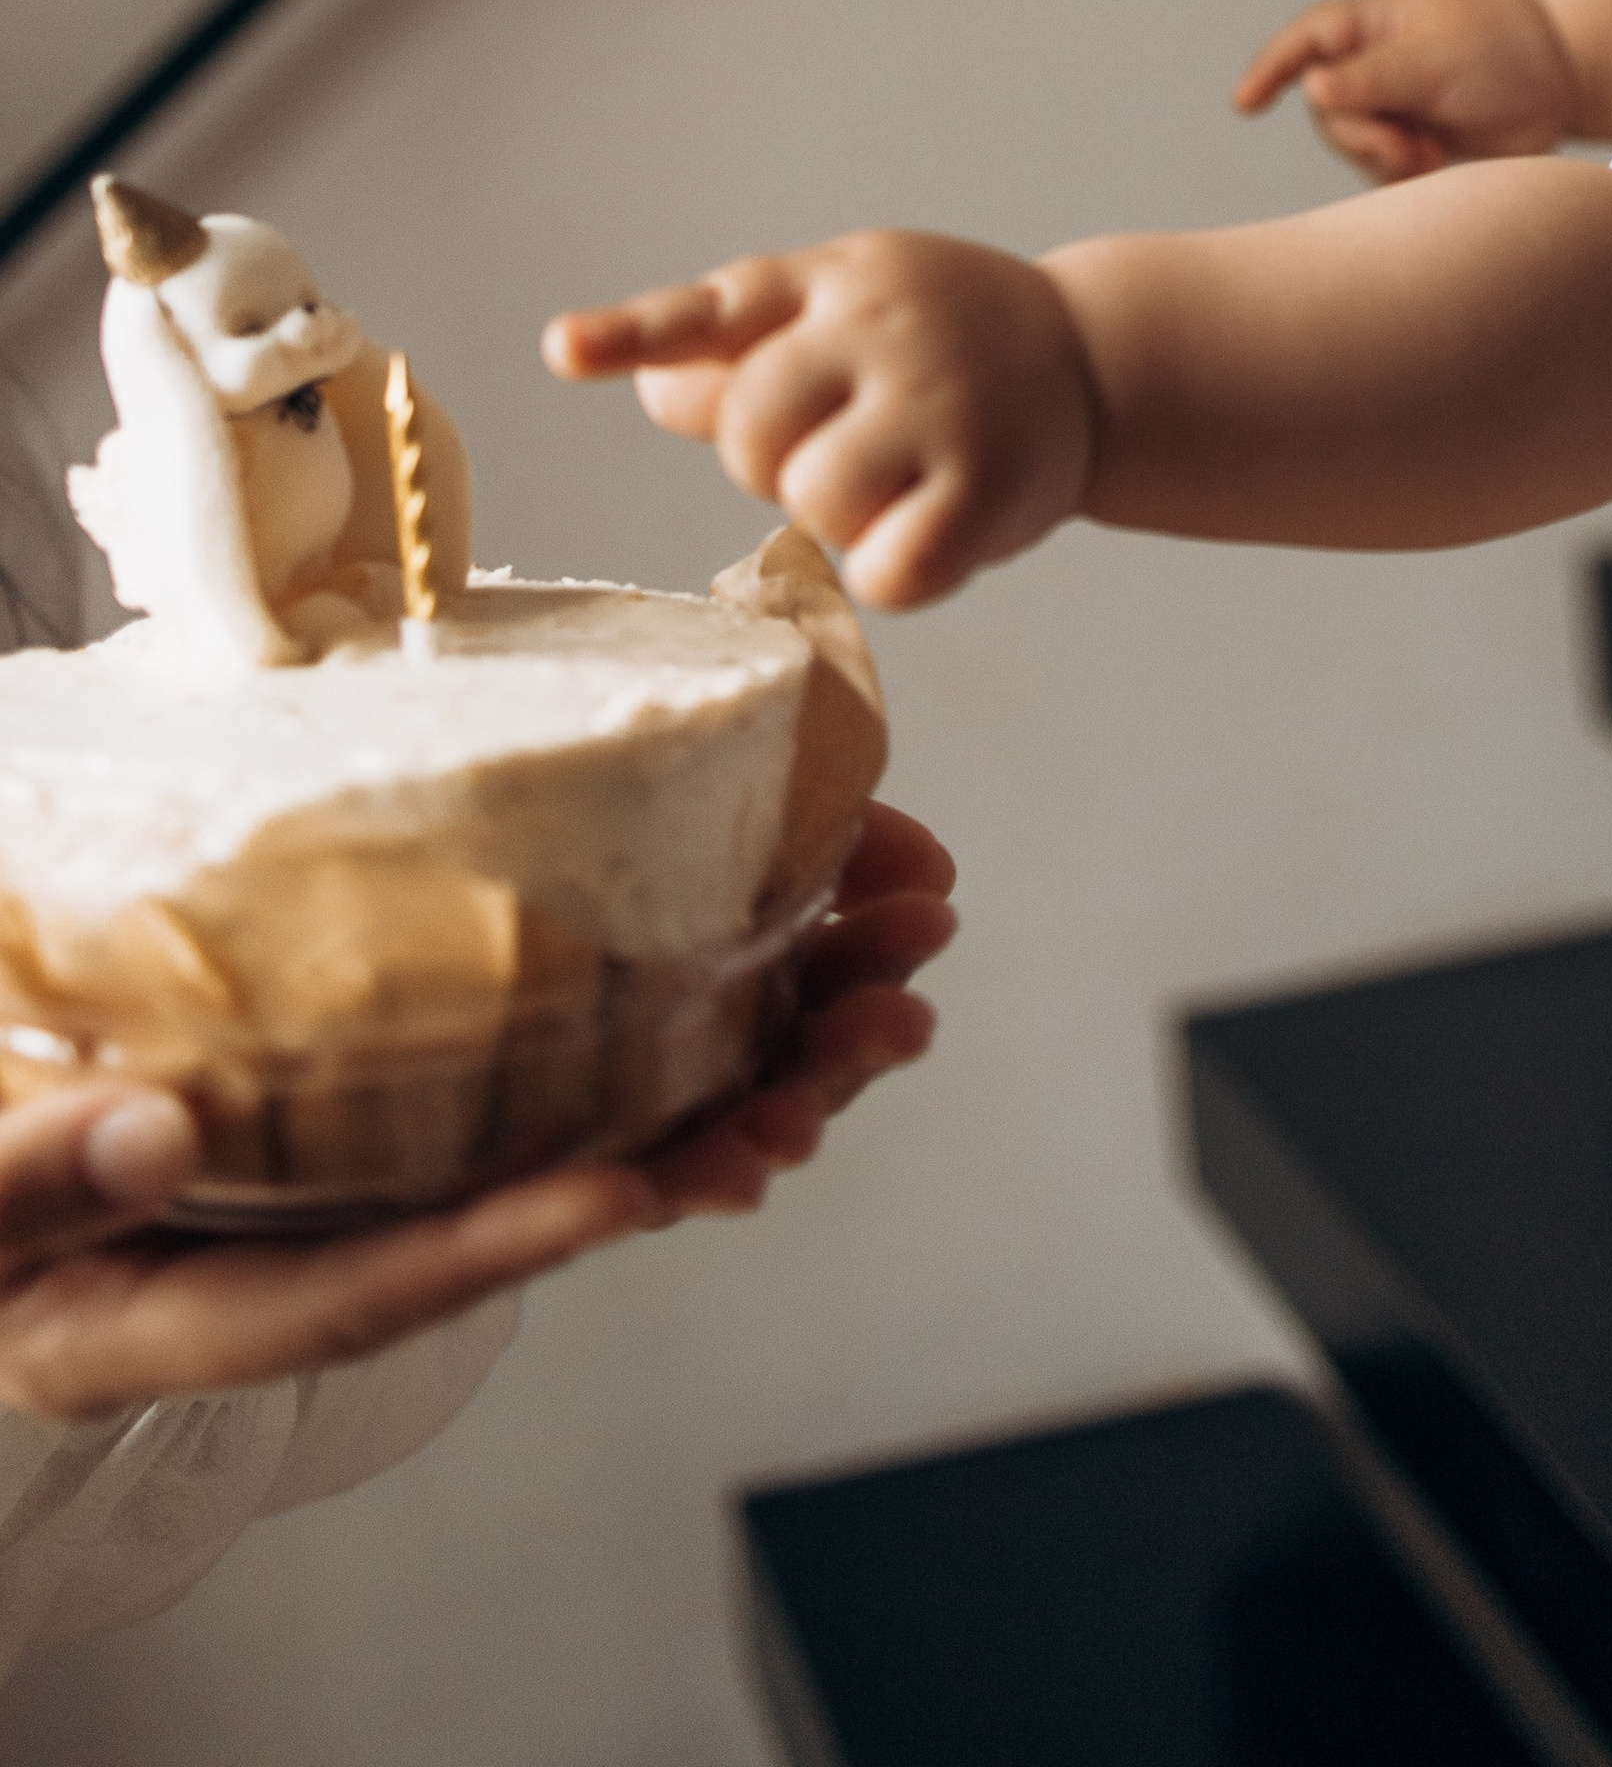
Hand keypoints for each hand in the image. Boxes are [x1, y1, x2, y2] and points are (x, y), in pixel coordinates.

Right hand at [0, 803, 955, 1419]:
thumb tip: (156, 1131)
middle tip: (881, 1013)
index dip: (509, 1239)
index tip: (637, 1191)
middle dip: (735, 1110)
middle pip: (552, 1199)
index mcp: (207, 1295)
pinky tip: (800, 946)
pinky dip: (695, 996)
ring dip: (763, 1039)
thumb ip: (35, 1177)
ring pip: (603, 1122)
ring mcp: (382, 1162)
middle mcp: (327, 1242)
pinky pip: (573, 1057)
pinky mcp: (409, 1078)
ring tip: (895, 966)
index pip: (375, 1280)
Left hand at [544, 234, 1095, 605]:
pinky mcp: (987, 485)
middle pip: (749, 435)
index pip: (718, 309)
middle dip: (776, 460)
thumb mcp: (847, 315)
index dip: (634, 333)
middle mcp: (881, 330)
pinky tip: (940, 523)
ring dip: (844, 515)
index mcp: (832, 282)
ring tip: (901, 476)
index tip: (564, 352)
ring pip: (814, 506)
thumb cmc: (942, 344)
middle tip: (847, 441)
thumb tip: (655, 388)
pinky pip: (888, 572)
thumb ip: (746, 352)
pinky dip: (904, 569)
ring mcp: (937, 404)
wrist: (1093, 360)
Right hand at [1233, 0, 1580, 182]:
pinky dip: (1400, 176)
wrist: (1563, 82)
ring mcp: (1392, 104)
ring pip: (1351, 143)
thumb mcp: (1437, 58)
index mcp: (1373, 23)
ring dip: (1385, 157)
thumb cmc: (1502, 49)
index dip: (1271, 68)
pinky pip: (1380, 171)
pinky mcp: (1412, 142)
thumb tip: (1312, 87)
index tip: (1246, 105)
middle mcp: (1373, 63)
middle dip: (1359, 134)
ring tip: (1431, 152)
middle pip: (1327, 108)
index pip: (1308, 40)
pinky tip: (1435, 164)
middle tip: (1406, 147)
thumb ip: (1375, 76)